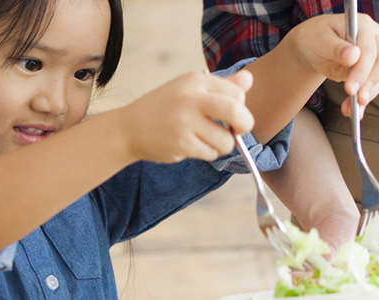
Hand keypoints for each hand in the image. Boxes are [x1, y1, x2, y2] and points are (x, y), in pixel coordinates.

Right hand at [119, 71, 254, 162]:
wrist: (129, 128)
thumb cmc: (165, 108)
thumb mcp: (190, 89)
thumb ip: (222, 85)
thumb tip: (249, 79)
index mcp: (196, 80)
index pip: (237, 93)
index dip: (240, 107)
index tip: (230, 115)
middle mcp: (190, 98)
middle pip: (236, 111)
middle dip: (245, 125)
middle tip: (237, 131)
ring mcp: (185, 121)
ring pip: (226, 139)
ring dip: (223, 144)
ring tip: (207, 140)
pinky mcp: (181, 143)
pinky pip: (211, 153)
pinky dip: (207, 153)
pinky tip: (192, 145)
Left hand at [285, 13, 378, 117]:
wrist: (312, 46)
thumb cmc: (315, 37)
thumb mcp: (320, 40)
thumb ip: (336, 47)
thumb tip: (354, 55)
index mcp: (364, 26)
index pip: (369, 50)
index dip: (362, 70)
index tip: (350, 88)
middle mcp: (374, 39)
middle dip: (369, 85)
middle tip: (357, 100)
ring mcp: (375, 55)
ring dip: (366, 96)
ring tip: (350, 110)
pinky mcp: (371, 70)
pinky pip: (372, 88)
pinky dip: (363, 101)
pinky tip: (353, 112)